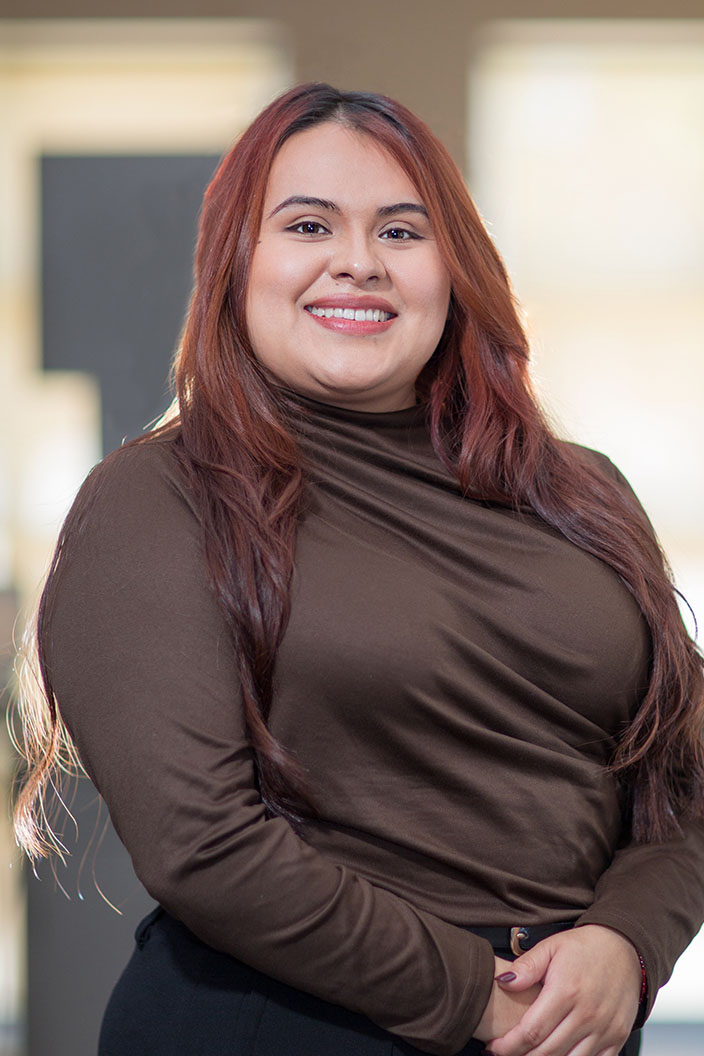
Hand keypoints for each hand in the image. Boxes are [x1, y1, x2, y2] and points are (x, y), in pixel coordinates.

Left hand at [485, 925, 641, 1055]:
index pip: (531, 1030)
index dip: (509, 1045)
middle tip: (505, 1054)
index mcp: (567, 991)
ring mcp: (604, 1029)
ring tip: (528, 1055)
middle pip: (547, 1052)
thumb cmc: (585, 947)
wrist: (625, 947)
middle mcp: (587, 1014)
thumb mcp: (552, 947)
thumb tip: (502, 982)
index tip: (493, 1048)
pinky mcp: (617, 1037)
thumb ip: (527, 966)